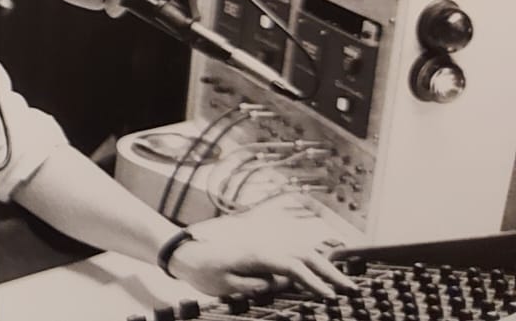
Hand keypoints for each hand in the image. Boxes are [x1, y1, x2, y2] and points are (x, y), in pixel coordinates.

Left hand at [165, 198, 358, 297]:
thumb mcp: (225, 284)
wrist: (190, 255)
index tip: (329, 296)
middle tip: (352, 290)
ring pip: (305, 251)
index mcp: (257, 255)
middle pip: (305, 256)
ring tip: (347, 282)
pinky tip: (330, 263)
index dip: (312, 281)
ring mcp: (269, 245)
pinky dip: (316, 257)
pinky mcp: (269, 250)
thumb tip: (277, 285)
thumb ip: (251, 284)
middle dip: (330, 273)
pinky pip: (297, 251)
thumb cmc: (206, 271)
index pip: (292, 267)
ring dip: (327, 265)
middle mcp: (267, 246)